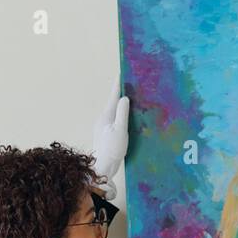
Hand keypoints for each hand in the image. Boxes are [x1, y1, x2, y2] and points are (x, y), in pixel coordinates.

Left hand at [92, 83, 130, 201]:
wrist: (103, 167)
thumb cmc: (111, 150)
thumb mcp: (120, 131)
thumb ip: (122, 114)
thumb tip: (124, 98)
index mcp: (106, 115)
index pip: (114, 94)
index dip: (119, 82)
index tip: (123, 70)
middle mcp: (104, 118)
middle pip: (115, 100)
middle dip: (123, 91)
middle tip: (133, 81)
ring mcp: (105, 126)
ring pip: (116, 110)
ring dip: (124, 103)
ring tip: (134, 95)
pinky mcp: (108, 133)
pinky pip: (117, 118)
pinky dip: (124, 113)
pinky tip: (130, 116)